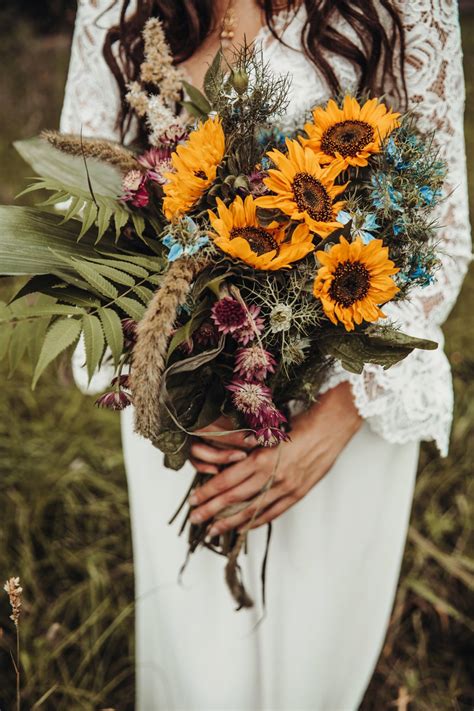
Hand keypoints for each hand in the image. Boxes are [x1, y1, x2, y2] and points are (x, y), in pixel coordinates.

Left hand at [188, 382, 361, 532]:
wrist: (330, 428)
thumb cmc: (298, 424)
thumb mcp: (268, 432)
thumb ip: (248, 448)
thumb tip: (224, 458)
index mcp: (260, 458)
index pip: (226, 481)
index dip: (208, 493)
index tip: (194, 500)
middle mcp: (271, 476)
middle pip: (234, 499)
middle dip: (212, 511)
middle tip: (195, 519)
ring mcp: (285, 487)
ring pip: (252, 510)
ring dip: (230, 522)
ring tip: (214, 530)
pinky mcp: (298, 493)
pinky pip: (273, 512)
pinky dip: (256, 522)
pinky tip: (243, 527)